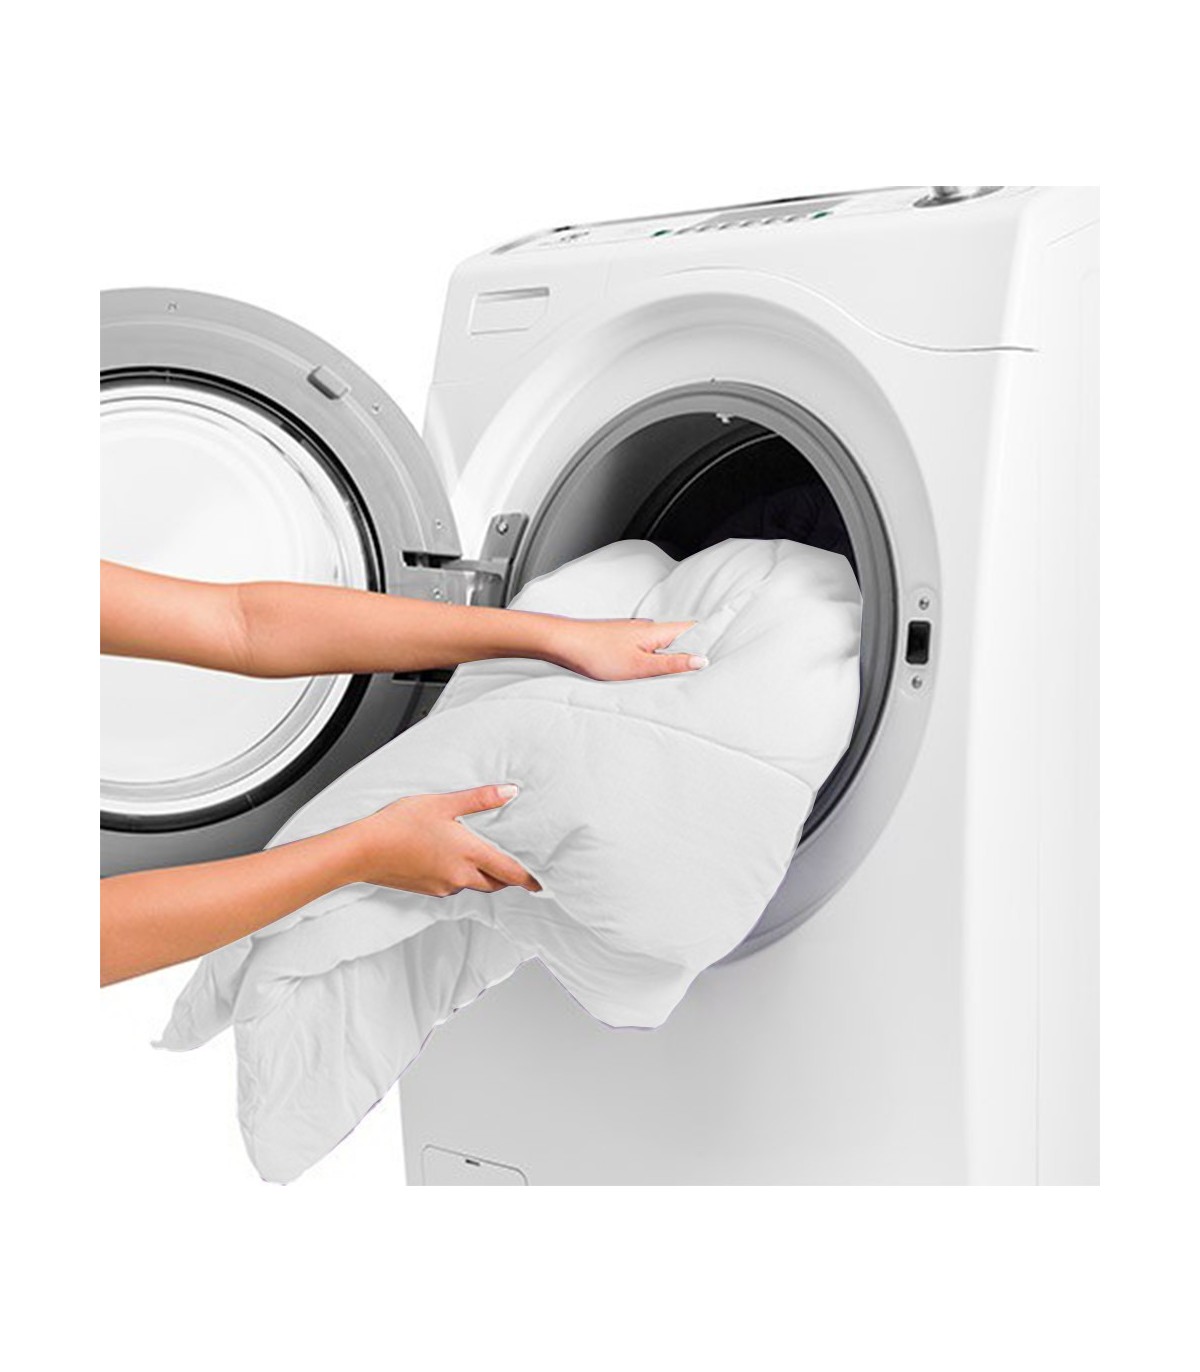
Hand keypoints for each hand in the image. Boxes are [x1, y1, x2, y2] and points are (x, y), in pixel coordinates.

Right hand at [349, 784, 540, 896]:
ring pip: (473, 885)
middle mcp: (459, 876)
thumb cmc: (398, 825)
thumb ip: (479, 799)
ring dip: (482, 875)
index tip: (541, 882)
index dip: (529, 878)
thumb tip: (509, 792)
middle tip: (515, 867)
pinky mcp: (427, 890)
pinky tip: (447, 859)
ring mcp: (442, 886)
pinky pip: (452, 885)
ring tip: (480, 856)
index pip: (510, 873)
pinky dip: (459, 875)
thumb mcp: (443, 804)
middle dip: (507, 877)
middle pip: (495, 883)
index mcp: (469, 855)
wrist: (362, 851)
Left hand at [538, 617, 705, 681]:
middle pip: (681, 638)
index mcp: (657, 632)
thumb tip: (702, 661)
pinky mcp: (622, 642)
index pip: (694, 629)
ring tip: (688, 672)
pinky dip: (657, 660)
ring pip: (663, 645)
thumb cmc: (597, 653)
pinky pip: (648, 650)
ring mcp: (634, 634)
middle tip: (714, 665)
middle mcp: (648, 628)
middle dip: (696, 650)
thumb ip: (671, 665)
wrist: (563, 643)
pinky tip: (655, 671)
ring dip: (675, 656)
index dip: (712, 636)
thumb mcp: (639, 666)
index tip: (731, 641)